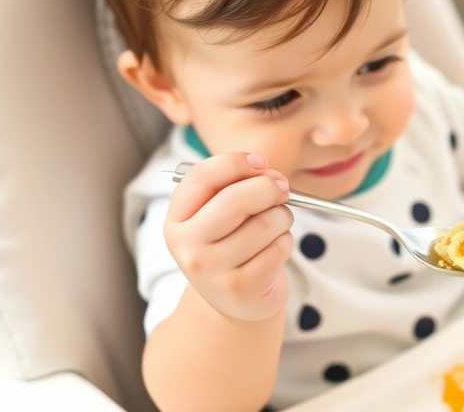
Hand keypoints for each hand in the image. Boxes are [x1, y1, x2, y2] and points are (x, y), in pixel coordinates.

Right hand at [164, 153, 293, 324]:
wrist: (234, 302)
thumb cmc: (231, 245)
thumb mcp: (220, 216)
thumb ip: (237, 187)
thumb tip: (270, 174)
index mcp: (177, 219)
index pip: (201, 177)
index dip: (235, 162)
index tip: (260, 162)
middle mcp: (188, 246)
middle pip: (235, 200)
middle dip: (268, 188)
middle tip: (283, 189)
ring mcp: (212, 270)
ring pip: (265, 223)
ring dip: (283, 217)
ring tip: (278, 223)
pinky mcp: (241, 287)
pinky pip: (278, 248)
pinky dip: (286, 241)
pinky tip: (276, 248)